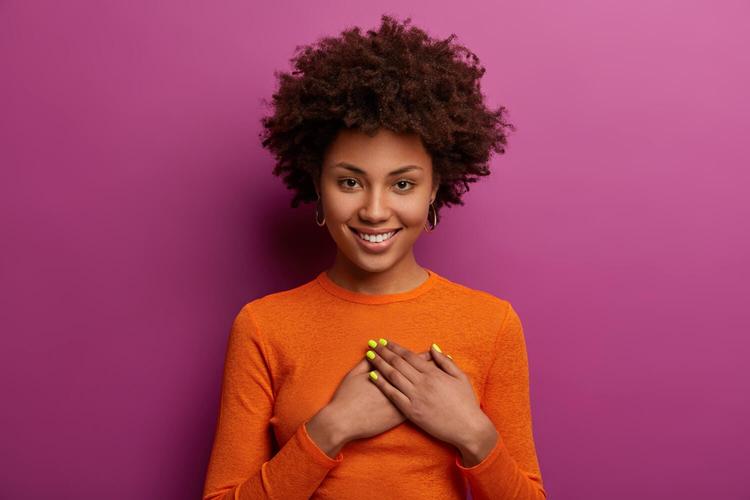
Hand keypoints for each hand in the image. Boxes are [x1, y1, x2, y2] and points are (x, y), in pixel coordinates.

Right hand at [322, 344, 434, 444]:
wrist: (344, 422)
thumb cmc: (346, 397)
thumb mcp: (354, 375)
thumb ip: (365, 363)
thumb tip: (372, 354)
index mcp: (388, 375)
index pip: (408, 362)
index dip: (420, 356)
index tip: (430, 350)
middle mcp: (397, 388)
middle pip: (419, 375)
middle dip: (431, 367)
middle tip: (442, 360)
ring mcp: (399, 403)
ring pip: (421, 391)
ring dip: (433, 382)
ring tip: (442, 375)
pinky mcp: (399, 417)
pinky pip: (418, 406)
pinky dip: (427, 400)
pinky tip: (434, 397)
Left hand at [365, 339, 494, 452]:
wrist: (468, 429)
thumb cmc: (466, 403)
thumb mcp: (460, 377)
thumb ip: (445, 362)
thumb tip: (432, 347)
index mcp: (434, 373)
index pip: (410, 356)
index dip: (395, 347)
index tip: (385, 341)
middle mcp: (423, 383)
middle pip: (398, 363)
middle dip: (383, 352)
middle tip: (372, 344)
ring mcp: (416, 397)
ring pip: (393, 376)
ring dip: (379, 364)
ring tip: (369, 355)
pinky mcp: (412, 412)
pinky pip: (393, 395)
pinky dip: (382, 385)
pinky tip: (372, 377)